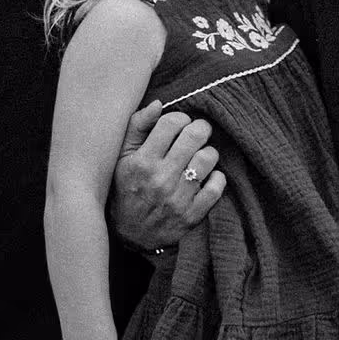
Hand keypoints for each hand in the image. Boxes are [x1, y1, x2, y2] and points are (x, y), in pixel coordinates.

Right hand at [109, 101, 223, 251]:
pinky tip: (206, 177)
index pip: (172, 122)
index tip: (178, 124)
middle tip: (197, 133)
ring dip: (208, 152)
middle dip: (199, 129)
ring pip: (208, 158)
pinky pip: (217, 186)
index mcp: (142, 161)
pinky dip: (216, 178)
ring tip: (200, 156)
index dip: (179, 117)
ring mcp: (178, 198)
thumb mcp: (121, 158)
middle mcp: (160, 178)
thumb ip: (137, 127)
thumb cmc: (125, 189)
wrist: (129, 235)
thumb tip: (159, 104)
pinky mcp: (192, 215)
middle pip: (195, 135)